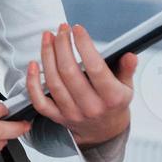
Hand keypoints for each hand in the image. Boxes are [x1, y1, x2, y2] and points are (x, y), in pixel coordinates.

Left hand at [26, 23, 136, 147]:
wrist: (104, 132)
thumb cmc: (114, 103)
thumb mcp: (126, 87)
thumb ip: (127, 70)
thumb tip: (130, 55)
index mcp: (111, 98)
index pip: (95, 68)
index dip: (84, 46)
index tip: (78, 29)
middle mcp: (91, 106)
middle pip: (69, 72)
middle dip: (62, 46)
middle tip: (61, 29)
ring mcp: (72, 113)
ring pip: (53, 82)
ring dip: (47, 56)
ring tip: (48, 37)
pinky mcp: (58, 118)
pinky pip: (39, 102)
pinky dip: (32, 83)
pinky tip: (32, 64)